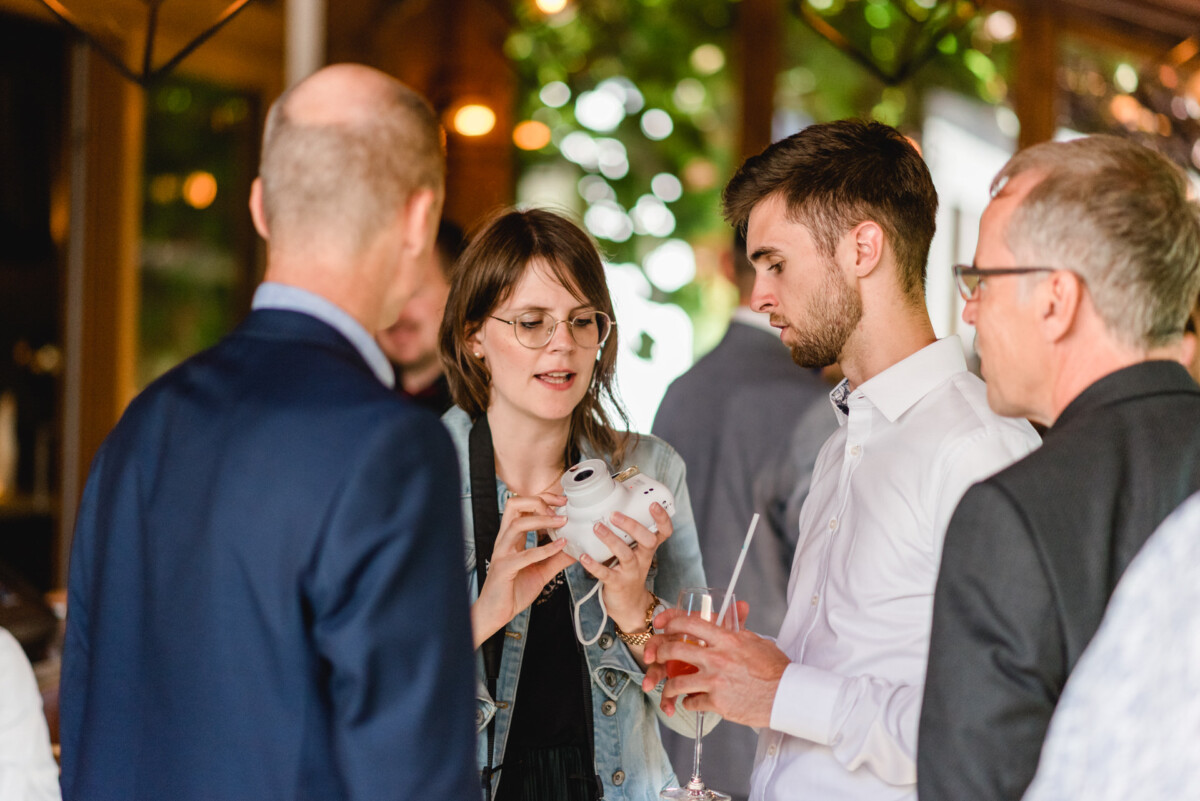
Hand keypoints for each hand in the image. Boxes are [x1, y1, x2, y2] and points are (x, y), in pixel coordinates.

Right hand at [471, 491, 574, 647]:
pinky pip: (524, 555)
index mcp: (511, 537)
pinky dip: (544, 549)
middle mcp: (504, 540)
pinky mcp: (504, 568)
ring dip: (542, 520)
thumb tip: (575, 548)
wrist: (496, 613)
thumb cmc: (514, 590)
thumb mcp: (541, 571)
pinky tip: (560, 546)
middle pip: (514, 505)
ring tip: (562, 522)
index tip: (562, 501)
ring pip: (517, 524)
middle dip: (539, 500)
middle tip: (561, 506)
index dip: (542, 498)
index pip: (522, 505)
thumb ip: (556, 558)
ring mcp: (502, 553)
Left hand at [577, 503, 671, 637]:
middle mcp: (642, 559)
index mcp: (648, 549)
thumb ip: (628, 534)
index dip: (662, 518)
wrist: (630, 606)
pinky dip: (593, 564)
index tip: (653, 504)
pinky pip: (605, 573)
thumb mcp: (635, 553)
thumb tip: (608, 506)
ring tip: (597, 527)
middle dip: (632, 526)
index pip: (664, 532)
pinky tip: (583, 556)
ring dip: (611, 539)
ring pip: (625, 554)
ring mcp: (630, 572)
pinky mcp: (616, 583)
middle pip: (647, 540)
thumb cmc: (629, 572)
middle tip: (614, 514)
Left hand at [641, 602, 786, 727]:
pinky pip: (692, 702)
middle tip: (657, 656)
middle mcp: (717, 658)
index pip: (690, 623)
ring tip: (670, 688)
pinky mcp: (717, 703)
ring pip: (677, 682)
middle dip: (660, 652)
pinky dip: (688, 702)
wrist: (786, 696)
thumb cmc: (775, 669)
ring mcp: (715, 681)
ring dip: (669, 685)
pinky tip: (690, 702)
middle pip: (675, 650)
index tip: (664, 627)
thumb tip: (735, 615)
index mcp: (727, 639)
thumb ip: (739, 629)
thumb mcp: (757, 642)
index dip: (671, 622)